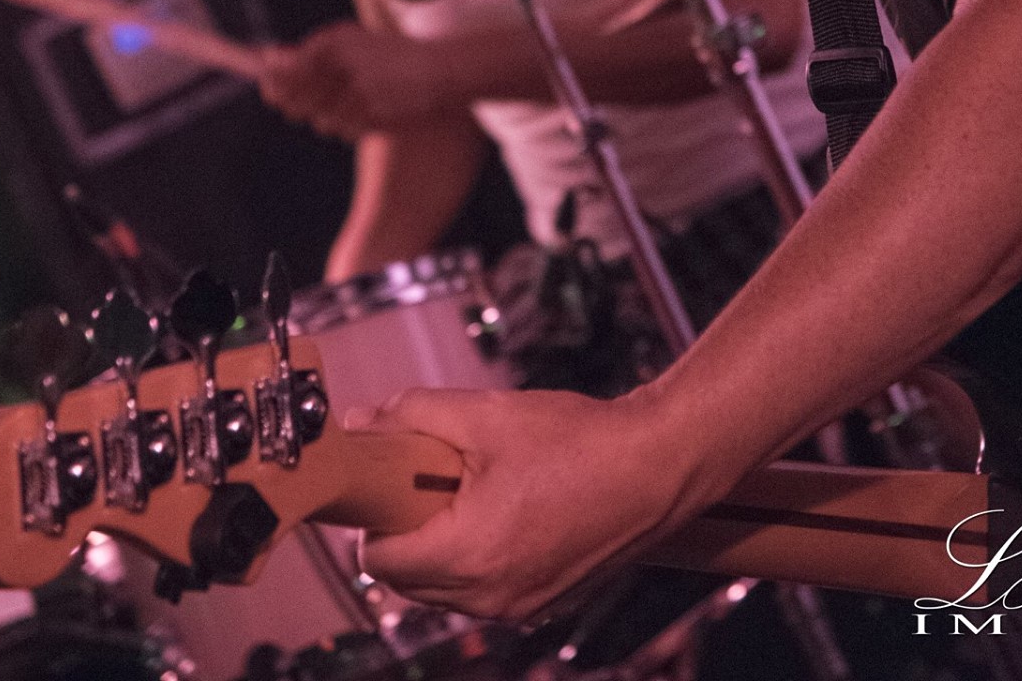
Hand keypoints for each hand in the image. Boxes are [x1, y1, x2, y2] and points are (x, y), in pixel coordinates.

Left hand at [259, 24, 443, 139]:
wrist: (438, 72)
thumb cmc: (390, 55)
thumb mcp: (351, 40)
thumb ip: (310, 50)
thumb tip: (269, 57)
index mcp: (336, 42)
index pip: (287, 70)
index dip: (270, 81)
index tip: (265, 85)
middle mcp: (344, 66)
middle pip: (296, 99)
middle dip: (290, 101)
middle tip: (291, 98)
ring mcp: (359, 95)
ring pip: (319, 120)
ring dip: (322, 114)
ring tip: (342, 100)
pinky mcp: (373, 119)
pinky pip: (343, 131)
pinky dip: (346, 125)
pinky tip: (361, 110)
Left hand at [352, 384, 695, 619]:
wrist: (657, 467)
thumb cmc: (581, 443)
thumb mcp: (487, 414)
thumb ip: (414, 415)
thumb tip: (363, 421)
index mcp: (468, 556)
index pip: (377, 559)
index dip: (374, 512)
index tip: (389, 476)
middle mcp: (489, 597)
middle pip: (405, 579)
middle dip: (404, 526)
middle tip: (428, 473)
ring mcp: (516, 606)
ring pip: (440, 587)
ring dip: (437, 542)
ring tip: (470, 484)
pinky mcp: (539, 601)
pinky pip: (479, 588)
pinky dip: (472, 553)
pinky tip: (501, 503)